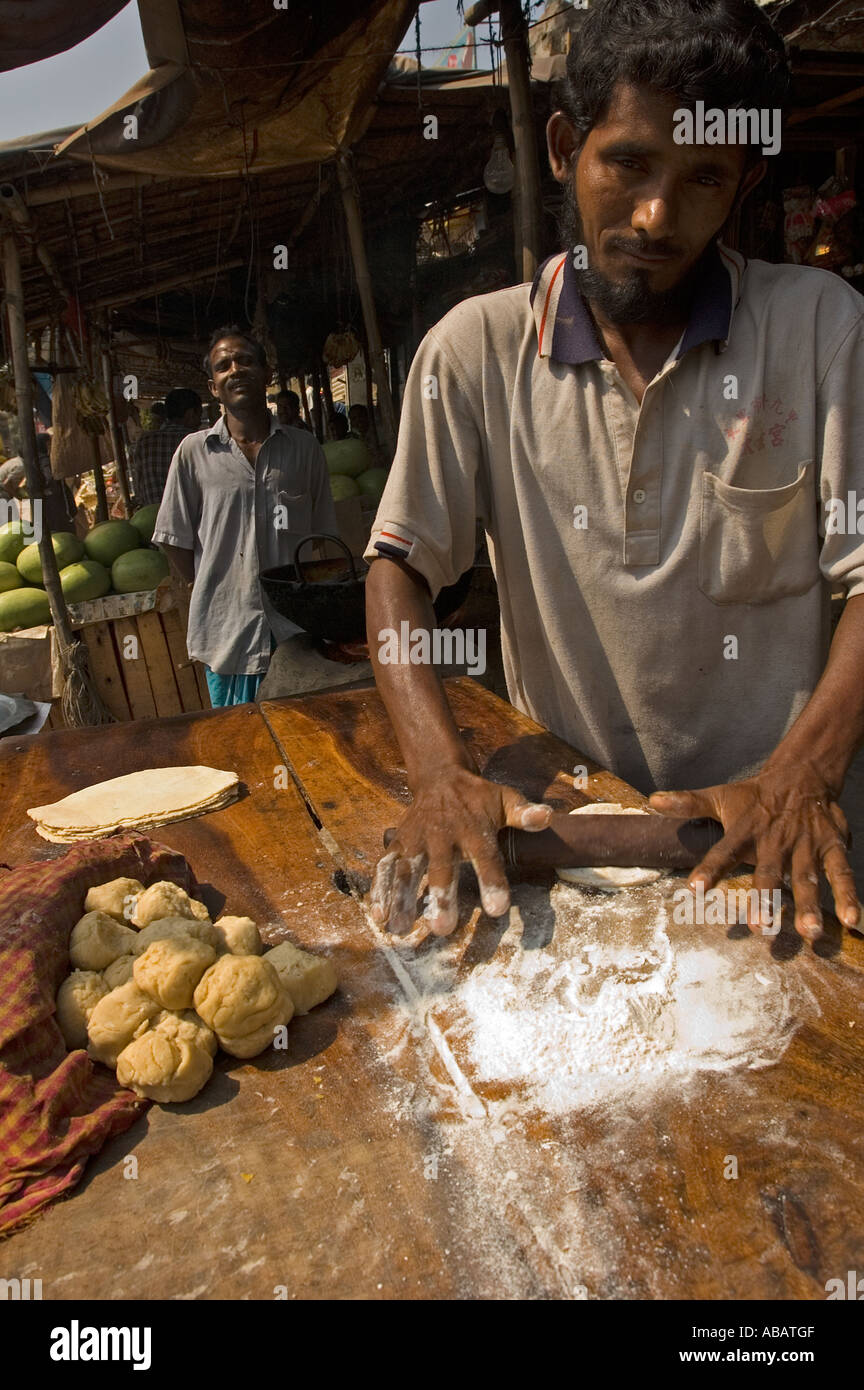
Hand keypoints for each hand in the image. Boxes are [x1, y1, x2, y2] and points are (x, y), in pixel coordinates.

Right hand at [370, 767, 552, 935]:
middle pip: (442, 868)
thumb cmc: (478, 797)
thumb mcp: (505, 800)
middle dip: (441, 897)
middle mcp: (443, 834)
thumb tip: (547, 816)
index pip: (486, 857)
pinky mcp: (399, 842)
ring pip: (408, 869)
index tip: (497, 909)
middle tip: (443, 928)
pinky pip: (387, 866)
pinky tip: (379, 914)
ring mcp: (417, 838)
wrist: (440, 775)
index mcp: (474, 828)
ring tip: (400, 926)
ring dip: (402, 897)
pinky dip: (380, 889)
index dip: (492, 882)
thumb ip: (524, 813)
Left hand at [649, 761, 859, 940]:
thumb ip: (689, 804)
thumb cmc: (754, 797)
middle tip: (761, 929)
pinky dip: (849, 895)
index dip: (709, 868)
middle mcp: (775, 841)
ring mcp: (805, 845)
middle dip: (766, 900)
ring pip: (808, 877)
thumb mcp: (721, 797)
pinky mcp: (831, 847)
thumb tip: (652, 801)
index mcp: (745, 831)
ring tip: (809, 932)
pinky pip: (841, 872)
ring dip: (810, 904)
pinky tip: (853, 920)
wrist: (801, 775)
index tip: (695, 889)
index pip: (723, 851)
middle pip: (770, 872)